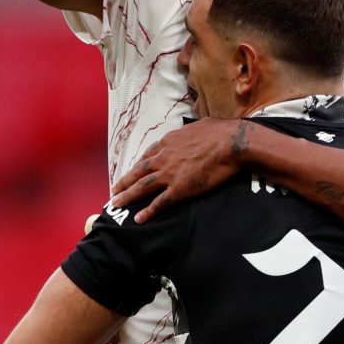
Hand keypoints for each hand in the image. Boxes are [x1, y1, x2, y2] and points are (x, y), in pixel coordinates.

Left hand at [110, 118, 242, 222]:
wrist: (230, 143)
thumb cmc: (219, 132)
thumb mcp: (199, 125)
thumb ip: (191, 131)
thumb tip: (195, 129)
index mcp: (168, 142)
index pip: (147, 156)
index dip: (137, 165)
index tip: (131, 171)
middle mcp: (164, 157)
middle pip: (138, 172)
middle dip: (124, 182)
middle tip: (113, 190)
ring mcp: (170, 174)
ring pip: (142, 187)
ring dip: (127, 196)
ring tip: (115, 204)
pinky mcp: (179, 189)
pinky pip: (160, 202)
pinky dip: (148, 211)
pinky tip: (139, 219)